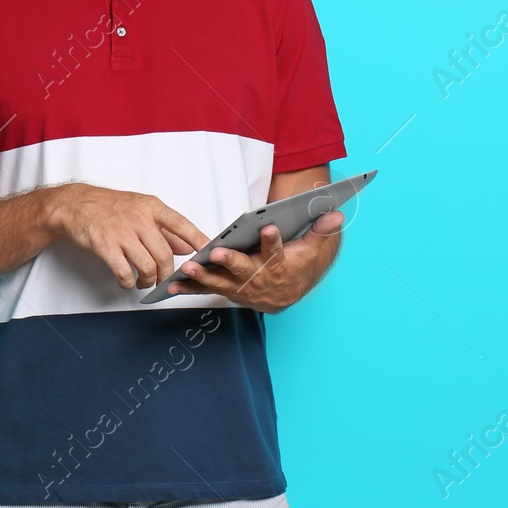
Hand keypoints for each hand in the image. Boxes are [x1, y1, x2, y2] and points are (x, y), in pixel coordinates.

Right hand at [46, 183, 209, 289]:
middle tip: (162, 280)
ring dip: (148, 280)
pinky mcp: (105, 245)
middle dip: (166, 273)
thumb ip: (164, 228)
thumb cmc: (108, 206)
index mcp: (151, 207)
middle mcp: (139, 218)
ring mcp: (122, 232)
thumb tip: (187, 246)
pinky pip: (124, 272)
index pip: (181, 224)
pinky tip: (126, 281)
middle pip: (165, 254)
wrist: (74, 204)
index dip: (197, 239)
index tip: (208, 252)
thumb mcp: (140, 209)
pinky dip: (128, 282)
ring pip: (147, 266)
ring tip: (143, 282)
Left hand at [169, 210, 343, 313]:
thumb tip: (336, 214)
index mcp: (281, 267)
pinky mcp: (228, 291)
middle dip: (230, 263)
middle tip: (215, 254)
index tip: (268, 228)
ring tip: (186, 269)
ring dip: (203, 277)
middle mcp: (260, 281)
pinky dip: (190, 289)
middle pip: (245, 271)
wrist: (290, 293)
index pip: (278, 253)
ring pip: (222, 283)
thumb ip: (322, 230)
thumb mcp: (314, 247)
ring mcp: (243, 289)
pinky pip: (207, 290)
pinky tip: (171, 284)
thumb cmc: (300, 264)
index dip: (273, 242)